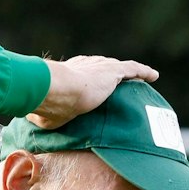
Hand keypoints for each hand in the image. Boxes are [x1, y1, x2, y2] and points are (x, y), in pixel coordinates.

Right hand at [28, 56, 158, 129]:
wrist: (54, 90)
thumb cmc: (45, 105)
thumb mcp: (44, 114)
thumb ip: (44, 117)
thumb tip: (34, 125)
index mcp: (69, 73)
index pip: (83, 75)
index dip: (89, 80)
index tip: (93, 86)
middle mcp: (85, 65)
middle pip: (103, 69)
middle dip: (111, 76)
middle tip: (118, 83)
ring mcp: (100, 67)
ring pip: (120, 69)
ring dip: (130, 74)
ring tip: (141, 79)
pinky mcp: (113, 72)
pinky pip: (133, 70)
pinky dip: (143, 72)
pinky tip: (154, 76)